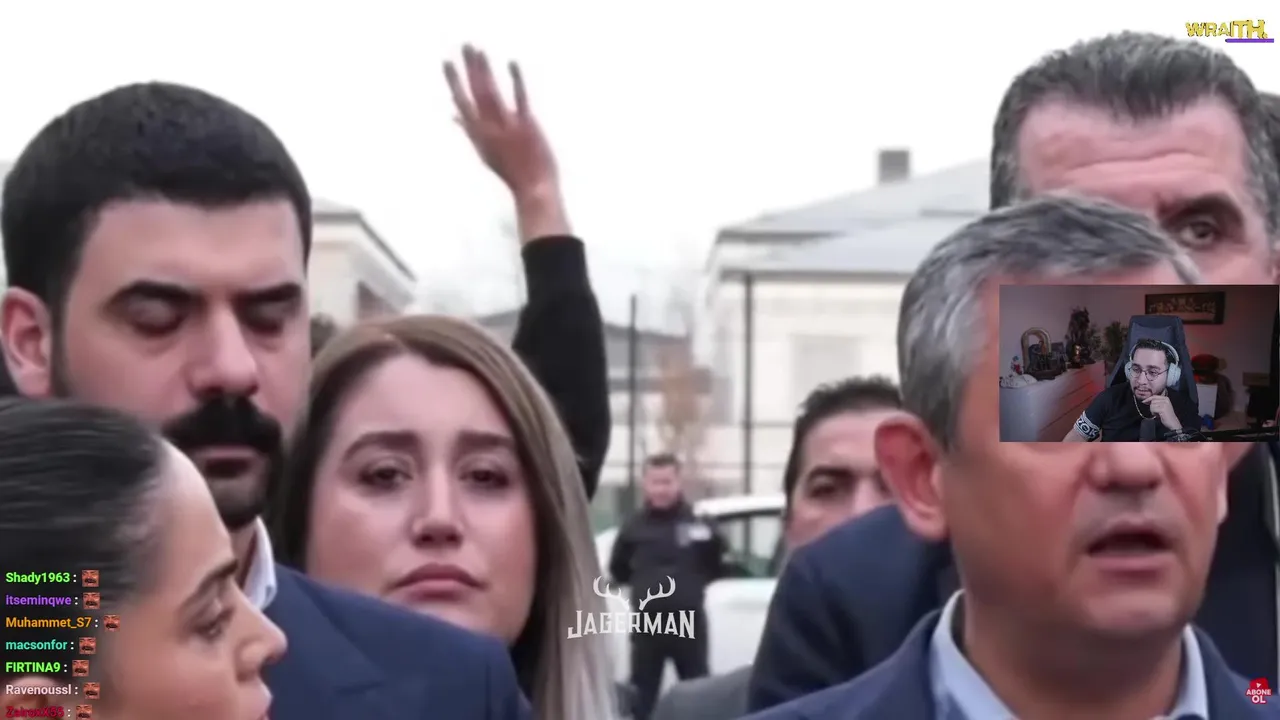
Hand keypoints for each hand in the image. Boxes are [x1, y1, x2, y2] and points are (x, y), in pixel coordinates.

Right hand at [444, 45, 557, 198]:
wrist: (533, 189)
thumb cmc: (511, 172)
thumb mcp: (485, 152)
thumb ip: (469, 131)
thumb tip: (453, 114)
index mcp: (478, 135)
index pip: (461, 103)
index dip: (454, 82)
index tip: (447, 62)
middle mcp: (488, 129)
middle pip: (475, 93)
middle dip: (468, 68)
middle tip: (464, 45)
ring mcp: (506, 127)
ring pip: (491, 94)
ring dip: (485, 70)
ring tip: (479, 50)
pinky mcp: (526, 126)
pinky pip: (519, 99)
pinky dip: (515, 81)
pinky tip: (512, 63)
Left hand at [1143, 394, 1180, 429]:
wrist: (1172, 422)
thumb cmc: (1166, 415)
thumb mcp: (1162, 406)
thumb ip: (1156, 402)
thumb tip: (1146, 400)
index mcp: (1166, 398)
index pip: (1154, 396)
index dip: (1148, 399)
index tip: (1143, 402)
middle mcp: (1166, 400)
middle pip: (1152, 401)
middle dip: (1152, 407)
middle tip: (1156, 412)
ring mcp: (1164, 404)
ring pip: (1152, 405)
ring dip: (1152, 410)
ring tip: (1158, 414)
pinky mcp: (1163, 409)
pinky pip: (1153, 409)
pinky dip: (1153, 413)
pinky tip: (1158, 415)